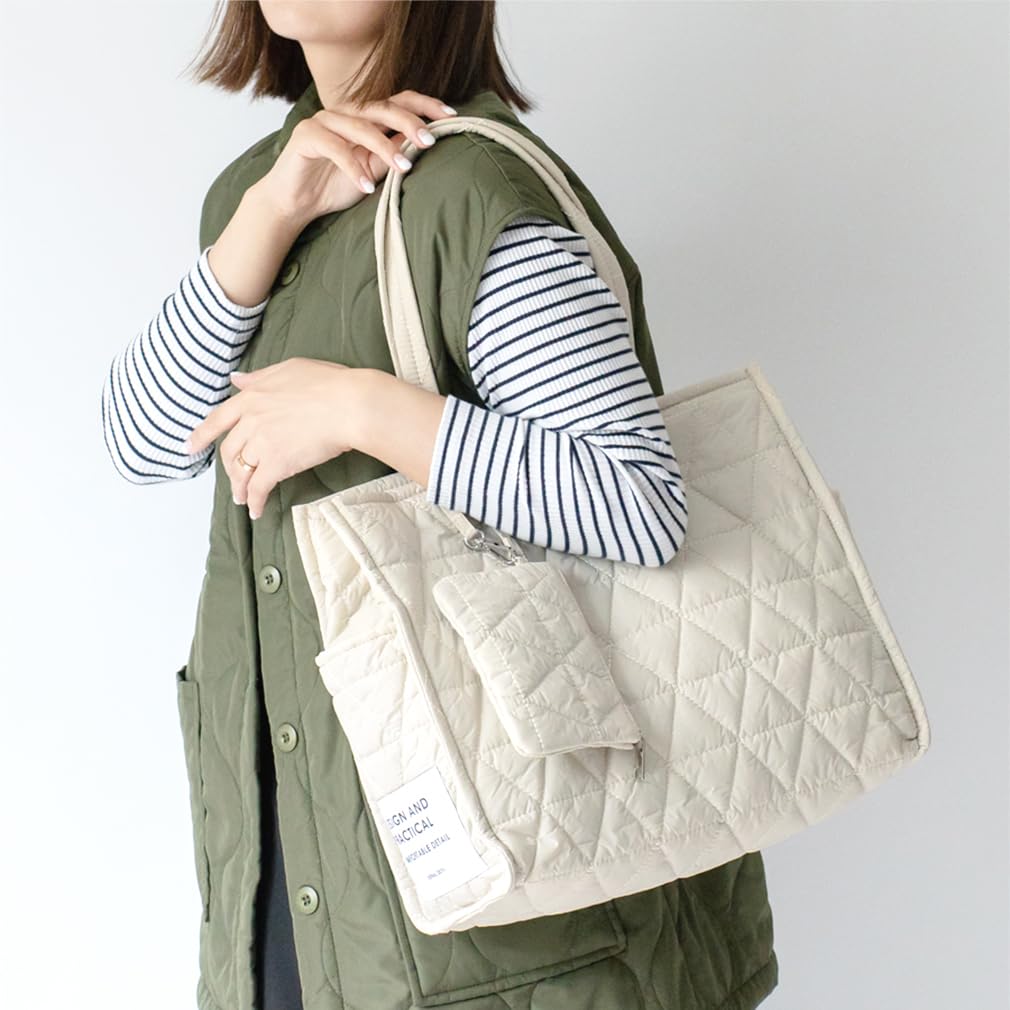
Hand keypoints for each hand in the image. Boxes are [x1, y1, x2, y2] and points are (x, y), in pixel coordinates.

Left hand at [182, 358, 365, 518]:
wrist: (349, 406)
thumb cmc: (328, 384)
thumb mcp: (289, 369)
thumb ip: (259, 378)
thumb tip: (237, 380)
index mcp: (251, 397)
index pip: (217, 419)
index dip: (202, 435)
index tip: (191, 447)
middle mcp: (250, 421)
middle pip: (229, 450)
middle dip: (229, 469)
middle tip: (234, 481)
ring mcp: (262, 444)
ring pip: (241, 471)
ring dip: (240, 488)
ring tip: (244, 499)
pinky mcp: (276, 465)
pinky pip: (259, 488)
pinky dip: (256, 501)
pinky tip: (258, 511)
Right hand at [258, 89, 455, 226]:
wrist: (296, 203)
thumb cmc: (335, 185)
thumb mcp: (374, 172)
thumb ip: (394, 155)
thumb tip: (424, 144)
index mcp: (365, 118)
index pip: (398, 102)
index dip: (424, 106)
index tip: (450, 117)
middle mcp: (346, 113)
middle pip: (383, 108)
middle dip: (410, 123)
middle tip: (430, 141)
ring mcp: (324, 121)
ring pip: (360, 126)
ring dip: (385, 148)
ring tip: (404, 168)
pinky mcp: (306, 135)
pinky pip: (334, 147)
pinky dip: (352, 167)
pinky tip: (365, 187)